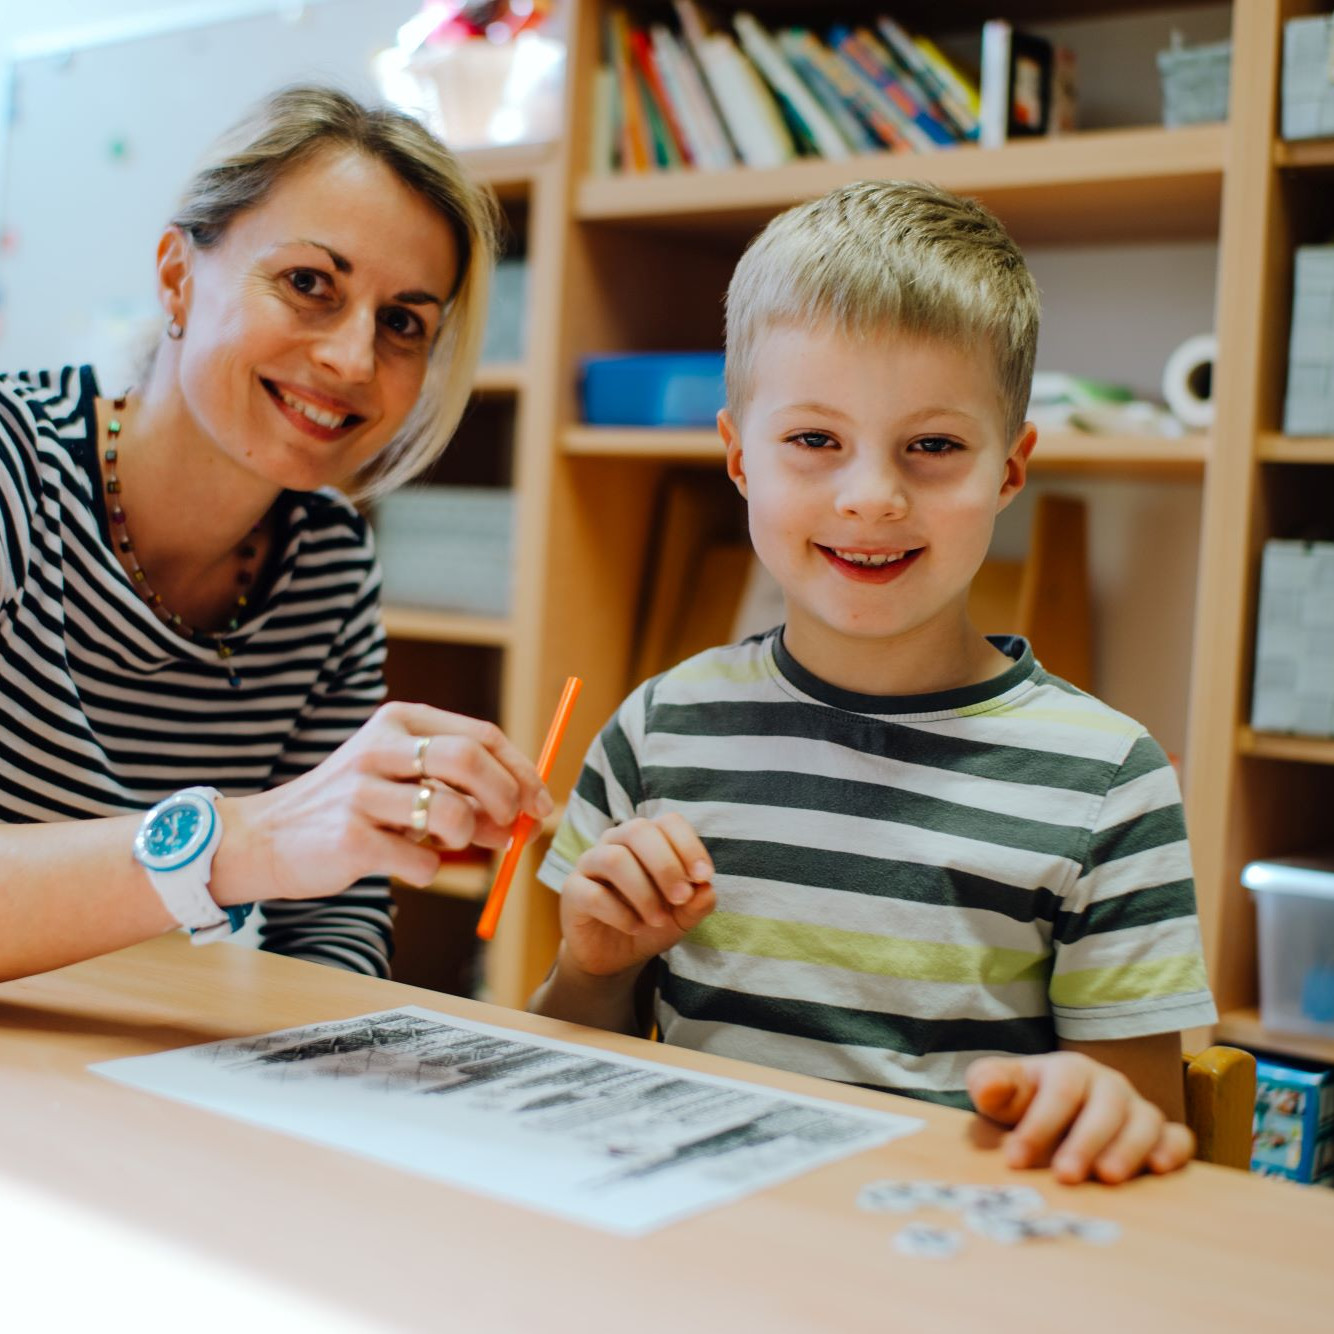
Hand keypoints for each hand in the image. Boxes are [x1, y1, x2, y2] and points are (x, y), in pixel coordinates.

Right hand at [211, 701, 551, 902]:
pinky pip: (420, 860)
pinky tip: (407, 865)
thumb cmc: (352, 809)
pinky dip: (428, 870)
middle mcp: (379, 748)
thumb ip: (462, 792)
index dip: (521, 772)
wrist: (266, 839)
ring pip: (451, 812)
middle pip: (470, 761)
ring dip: (466, 837)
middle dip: (506, 798)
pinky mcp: (348, 838)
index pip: (481, 736)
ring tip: (446, 843)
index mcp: (399, 722)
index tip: (542, 803)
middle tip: (513, 828)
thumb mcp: (404, 784)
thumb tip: (526, 818)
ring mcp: (361, 792)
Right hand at [559, 814, 715, 977]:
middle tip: (681, 898)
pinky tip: (635, 927)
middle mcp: (616, 842)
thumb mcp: (681, 917)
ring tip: (658, 920)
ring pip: (615, 859)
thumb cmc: (650, 924)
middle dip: (666, 865)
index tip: (704, 877)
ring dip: (644, 892)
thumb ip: (697, 903)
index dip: (689, 846)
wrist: (615, 957)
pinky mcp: (572, 890)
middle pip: (638, 831)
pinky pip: (594, 894)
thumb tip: (707, 888)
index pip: (668, 822)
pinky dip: (620, 914)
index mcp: (646, 839)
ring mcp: (590, 863)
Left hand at [966, 1051, 1195, 1184]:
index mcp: (1068, 1069)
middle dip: (1084, 1142)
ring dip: (1128, 1149)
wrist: (1050, 1110)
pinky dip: (1173, 1150)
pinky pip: (1177, 1136)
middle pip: (1104, 1107)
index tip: (1015, 1159)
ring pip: (1143, 1121)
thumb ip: (989, 1083)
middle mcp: (1108, 1084)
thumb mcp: (1000, 1090)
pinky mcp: (1159, 1133)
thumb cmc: (1024, 1101)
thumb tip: (988, 1088)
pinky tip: (1158, 1170)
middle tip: (1065, 1176)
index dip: (1039, 1124)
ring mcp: (1136, 1107)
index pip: (1060, 1091)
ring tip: (1107, 1178)